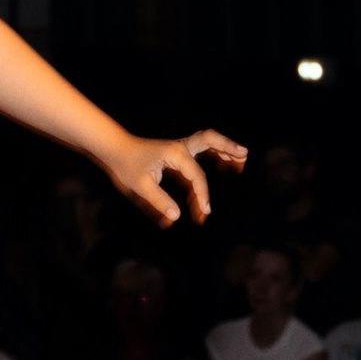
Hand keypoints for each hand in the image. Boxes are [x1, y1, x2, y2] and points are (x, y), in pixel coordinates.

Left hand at [99, 130, 245, 228]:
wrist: (115, 150)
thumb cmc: (127, 166)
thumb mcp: (140, 186)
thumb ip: (159, 201)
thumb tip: (175, 218)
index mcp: (175, 154)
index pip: (196, 176)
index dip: (202, 195)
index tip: (205, 212)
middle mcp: (180, 147)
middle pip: (209, 141)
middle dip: (228, 149)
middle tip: (245, 156)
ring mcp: (179, 147)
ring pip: (207, 142)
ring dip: (224, 149)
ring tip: (242, 159)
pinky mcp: (176, 151)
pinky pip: (200, 149)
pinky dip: (214, 153)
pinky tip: (222, 162)